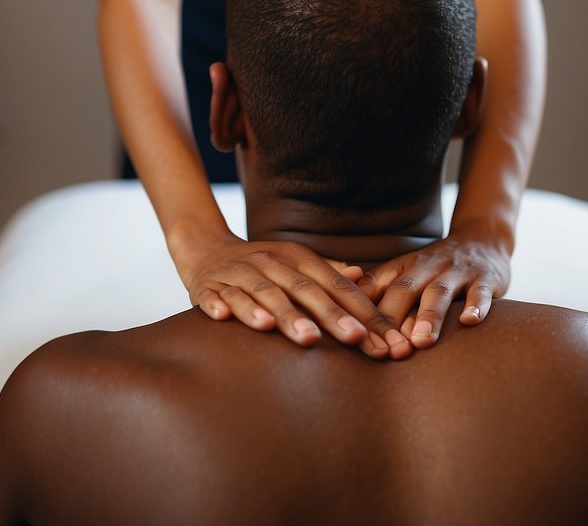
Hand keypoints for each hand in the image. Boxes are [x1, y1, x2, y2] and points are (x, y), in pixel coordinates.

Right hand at [182, 236, 411, 359]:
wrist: (206, 249)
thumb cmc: (263, 267)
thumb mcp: (297, 264)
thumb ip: (329, 274)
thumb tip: (363, 277)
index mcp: (297, 258)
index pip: (334, 285)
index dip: (359, 311)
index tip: (381, 338)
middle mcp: (270, 263)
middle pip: (303, 290)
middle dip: (330, 315)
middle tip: (354, 338)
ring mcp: (238, 275)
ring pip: (262, 294)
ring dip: (283, 314)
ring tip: (304, 336)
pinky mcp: (206, 287)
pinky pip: (214, 296)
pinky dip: (220, 305)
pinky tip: (226, 318)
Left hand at [355, 229, 511, 348]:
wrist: (483, 239)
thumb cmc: (436, 269)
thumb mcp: (405, 274)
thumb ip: (378, 294)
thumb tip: (341, 322)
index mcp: (402, 267)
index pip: (376, 287)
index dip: (363, 311)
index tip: (352, 338)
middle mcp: (426, 267)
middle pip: (404, 290)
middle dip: (392, 319)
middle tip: (384, 350)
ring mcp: (456, 272)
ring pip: (439, 292)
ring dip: (428, 316)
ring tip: (420, 342)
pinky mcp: (485, 278)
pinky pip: (480, 292)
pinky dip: (476, 306)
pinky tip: (469, 322)